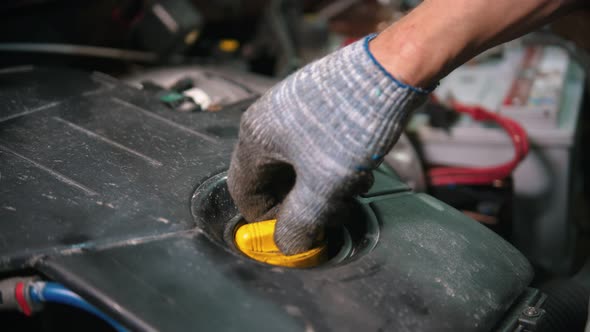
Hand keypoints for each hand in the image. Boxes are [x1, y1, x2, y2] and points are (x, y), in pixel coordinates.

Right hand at [227, 36, 428, 254]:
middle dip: (303, 203)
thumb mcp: (323, 185)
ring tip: (354, 190)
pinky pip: (315, 146)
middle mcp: (267, 121)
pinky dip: (331, 165)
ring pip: (298, 164)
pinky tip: (359, 168)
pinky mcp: (317, 104)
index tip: (297, 233)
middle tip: (331, 214)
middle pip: (273, 179)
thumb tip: (289, 245)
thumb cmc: (351, 127)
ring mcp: (292, 109)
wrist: (393, 69)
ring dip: (322, 186)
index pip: (245, 193)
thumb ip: (301, 221)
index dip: (268, 221)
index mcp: (255, 138)